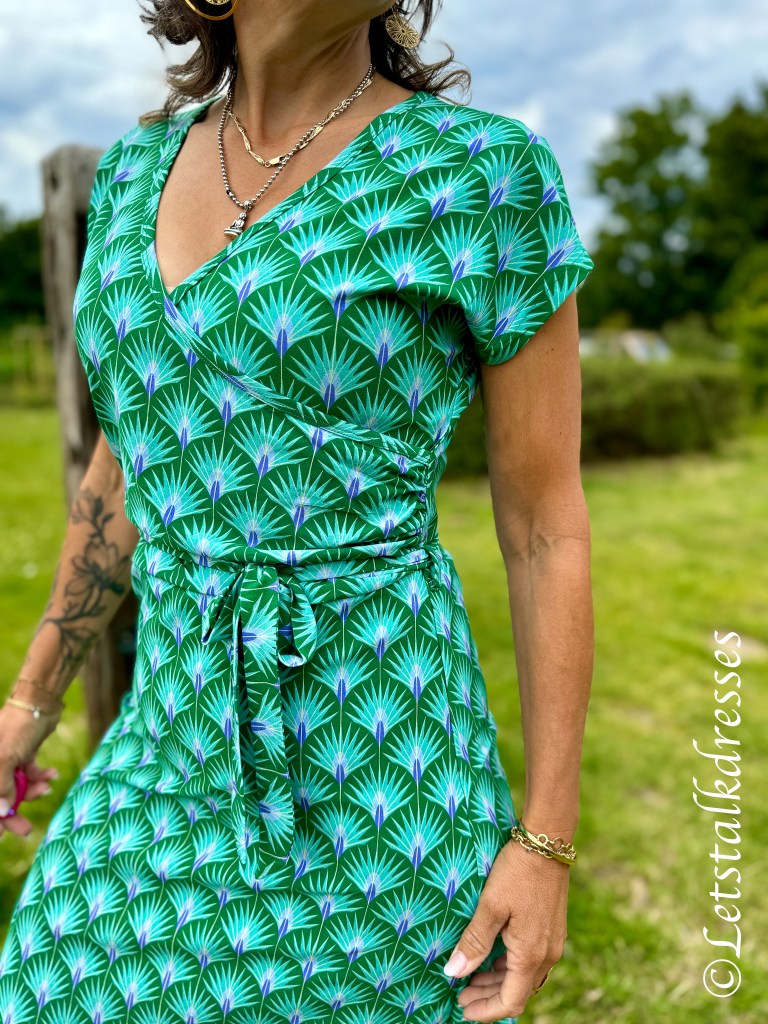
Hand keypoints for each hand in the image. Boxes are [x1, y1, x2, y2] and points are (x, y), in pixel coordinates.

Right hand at [0, 704, 59, 837]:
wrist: (40, 701)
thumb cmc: (18, 726)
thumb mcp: (6, 757)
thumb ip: (0, 786)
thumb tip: (1, 811)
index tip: (0, 835)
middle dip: (11, 813)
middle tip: (25, 830)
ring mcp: (6, 760)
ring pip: (14, 787)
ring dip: (30, 792)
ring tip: (46, 789)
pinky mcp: (22, 755)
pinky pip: (29, 774)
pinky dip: (40, 777)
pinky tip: (51, 775)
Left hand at [444, 838, 569, 1021]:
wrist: (547, 842)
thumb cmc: (517, 871)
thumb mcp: (490, 905)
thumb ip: (474, 941)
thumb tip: (453, 973)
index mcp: (532, 954)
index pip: (510, 1000)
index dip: (486, 1010)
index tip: (463, 1009)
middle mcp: (547, 954)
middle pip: (518, 991)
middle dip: (489, 996)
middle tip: (460, 993)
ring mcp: (552, 941)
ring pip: (525, 976)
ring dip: (499, 981)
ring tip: (471, 977)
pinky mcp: (552, 928)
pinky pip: (531, 959)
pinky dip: (510, 966)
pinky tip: (492, 956)